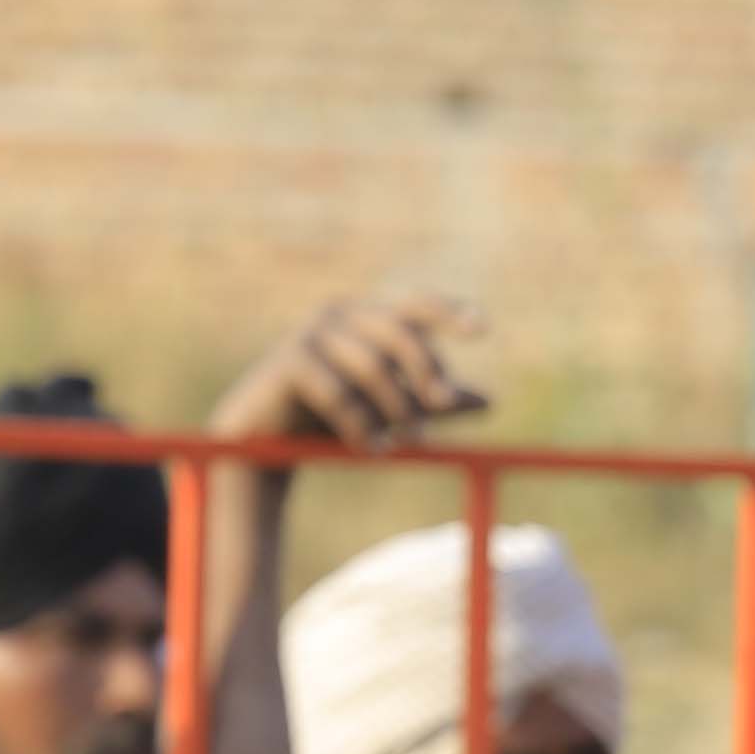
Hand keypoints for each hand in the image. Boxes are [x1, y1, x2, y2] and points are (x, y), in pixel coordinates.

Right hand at [207, 292, 490, 453]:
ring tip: (404, 442)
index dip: (449, 312)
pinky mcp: (289, 362)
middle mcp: (340, 316)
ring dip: (396, 409)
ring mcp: (311, 335)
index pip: (416, 306)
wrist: (264, 441)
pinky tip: (370, 448)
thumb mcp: (390, 409)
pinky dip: (360, 425)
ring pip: (373, 367)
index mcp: (368, 319)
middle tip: (445, 408)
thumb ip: (433, 403)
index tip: (482, 330)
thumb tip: (490, 402)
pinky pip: (338, 393)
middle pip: (400, 335)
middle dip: (426, 373)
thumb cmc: (331, 417)